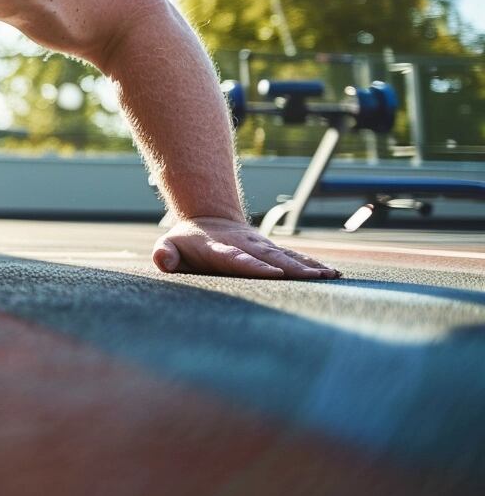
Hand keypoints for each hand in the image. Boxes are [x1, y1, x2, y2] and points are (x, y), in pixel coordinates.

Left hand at [152, 217, 339, 278]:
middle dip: (290, 268)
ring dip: (307, 266)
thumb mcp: (169, 244)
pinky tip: (332, 274)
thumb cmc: (186, 240)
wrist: (208, 217)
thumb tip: (163, 259)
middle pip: (268, 257)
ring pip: (286, 256)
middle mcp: (244, 245)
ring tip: (329, 276)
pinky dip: (313, 264)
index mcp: (218, 247)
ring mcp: (260, 246)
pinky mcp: (271, 249)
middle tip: (313, 279)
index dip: (252, 265)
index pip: (235, 257)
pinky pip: (294, 257)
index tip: (271, 274)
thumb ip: (165, 253)